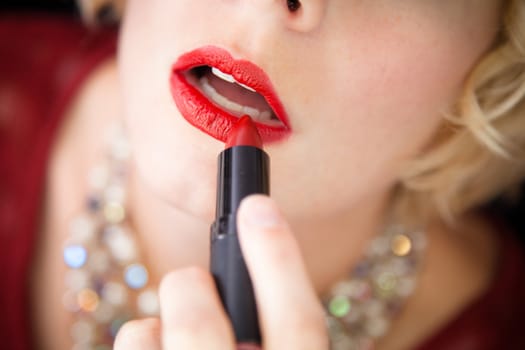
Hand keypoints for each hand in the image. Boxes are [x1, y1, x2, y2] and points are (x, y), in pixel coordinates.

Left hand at [114, 195, 328, 348]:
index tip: (259, 205)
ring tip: (169, 346)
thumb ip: (272, 337)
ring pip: (142, 336)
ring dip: (152, 330)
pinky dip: (140, 348)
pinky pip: (130, 348)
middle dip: (188, 288)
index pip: (299, 323)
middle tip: (192, 286)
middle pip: (200, 322)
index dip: (279, 258)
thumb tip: (237, 281)